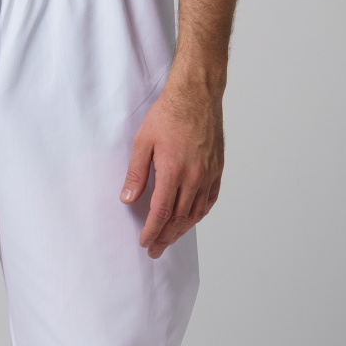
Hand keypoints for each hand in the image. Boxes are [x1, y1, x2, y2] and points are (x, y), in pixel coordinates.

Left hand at [120, 74, 223, 257]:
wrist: (197, 95)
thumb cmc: (168, 114)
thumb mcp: (142, 141)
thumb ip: (136, 173)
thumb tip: (127, 199)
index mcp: (174, 170)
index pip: (162, 212)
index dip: (152, 231)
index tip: (144, 242)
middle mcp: (194, 176)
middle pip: (179, 218)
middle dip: (165, 237)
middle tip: (154, 250)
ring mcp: (209, 174)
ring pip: (196, 212)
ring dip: (182, 230)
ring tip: (169, 239)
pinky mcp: (217, 168)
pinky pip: (210, 199)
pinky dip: (200, 214)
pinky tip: (191, 219)